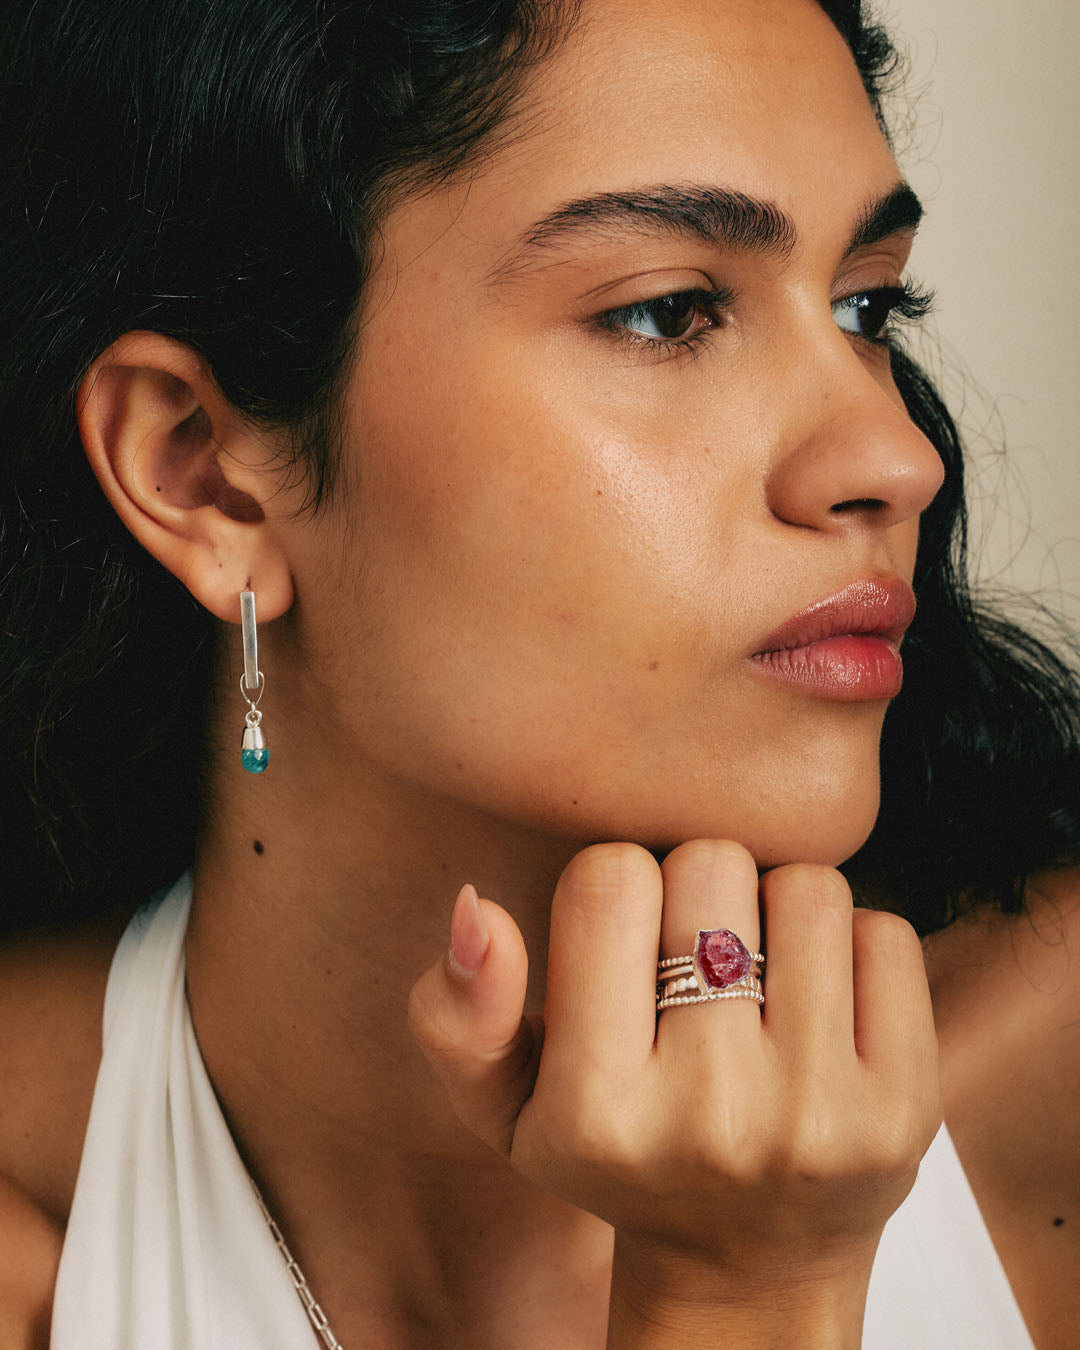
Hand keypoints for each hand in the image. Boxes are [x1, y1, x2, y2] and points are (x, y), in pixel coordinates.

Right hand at [408, 840, 940, 1345]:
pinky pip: (887, 934)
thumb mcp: (506, 1108)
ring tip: (761, 974)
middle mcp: (709, 1117)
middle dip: (699, 888)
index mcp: (594, 1112)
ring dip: (778, 910)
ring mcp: (818, 1115)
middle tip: (696, 955)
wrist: (749, 1268)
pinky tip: (823, 1003)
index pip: (608, 879)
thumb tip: (476, 906)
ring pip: (807, 887)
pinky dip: (852, 946)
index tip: (624, 937)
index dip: (615, 885)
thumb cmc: (618, 1159)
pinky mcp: (906, 1110)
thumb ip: (458, 1014)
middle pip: (711, 863)